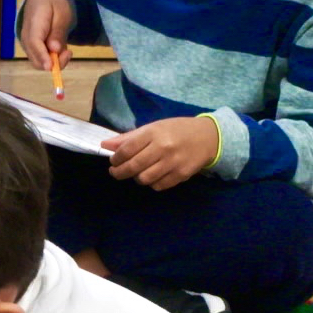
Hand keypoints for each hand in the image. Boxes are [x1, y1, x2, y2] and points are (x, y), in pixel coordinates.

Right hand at [20, 0, 73, 72]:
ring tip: (66, 50)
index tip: (51, 67)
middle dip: (51, 63)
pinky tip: (61, 49)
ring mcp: (27, 42)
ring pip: (37, 60)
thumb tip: (54, 50)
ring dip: (53, 62)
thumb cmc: (53, 2)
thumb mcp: (62, 13)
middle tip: (69, 53)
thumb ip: (58, 31)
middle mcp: (26, 35)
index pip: (34, 43)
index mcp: (34, 23)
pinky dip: (52, 59)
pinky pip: (40, 58)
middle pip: (34, 57)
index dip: (42, 56)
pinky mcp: (32, 46)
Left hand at [104, 116, 219, 190]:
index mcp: (153, 133)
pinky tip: (152, 176)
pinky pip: (159, 185)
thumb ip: (129, 137)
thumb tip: (105, 145)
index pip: (126, 149)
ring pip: (145, 178)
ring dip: (136, 178)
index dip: (115, 158)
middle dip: (119, 172)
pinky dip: (152, 183)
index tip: (113, 161)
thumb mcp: (152, 127)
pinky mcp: (182, 175)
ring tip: (136, 173)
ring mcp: (173, 163)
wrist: (208, 137)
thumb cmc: (175, 130)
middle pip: (133, 166)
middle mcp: (163, 148)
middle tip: (116, 172)